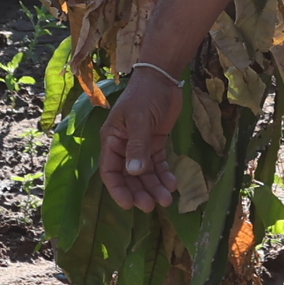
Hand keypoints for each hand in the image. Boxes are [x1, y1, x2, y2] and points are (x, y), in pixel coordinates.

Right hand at [99, 71, 183, 212]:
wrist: (163, 78)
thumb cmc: (145, 96)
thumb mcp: (139, 119)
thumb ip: (137, 146)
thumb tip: (133, 172)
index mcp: (112, 140)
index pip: (110, 171)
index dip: (118, 189)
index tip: (128, 205)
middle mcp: (124, 146)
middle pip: (129, 176)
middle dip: (139, 192)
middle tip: (151, 206)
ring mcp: (141, 146)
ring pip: (145, 173)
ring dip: (154, 187)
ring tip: (167, 200)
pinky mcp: (156, 143)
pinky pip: (158, 164)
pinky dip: (165, 174)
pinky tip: (173, 184)